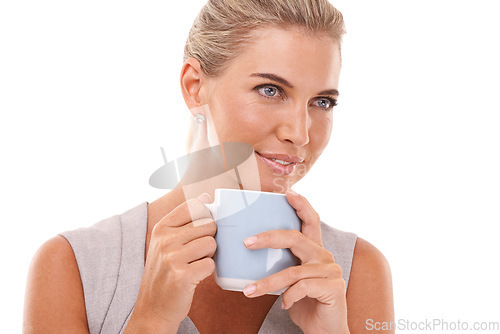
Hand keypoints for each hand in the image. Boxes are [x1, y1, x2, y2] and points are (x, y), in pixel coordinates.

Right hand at [131, 193, 216, 329]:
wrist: (153, 308)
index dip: (205, 215)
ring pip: (211, 243)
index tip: (201, 229)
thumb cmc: (165, 272)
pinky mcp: (182, 276)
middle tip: (196, 253)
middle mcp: (165, 240)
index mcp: (161, 228)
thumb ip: (185, 220)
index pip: (194, 206)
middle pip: (208, 224)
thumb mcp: (166, 242)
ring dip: (209, 255)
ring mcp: (172, 258)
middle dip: (209, 238)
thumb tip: (207, 197)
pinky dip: (207, 271)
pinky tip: (195, 276)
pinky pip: (211, 264)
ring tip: (195, 264)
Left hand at [242, 190, 348, 333]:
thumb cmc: (305, 303)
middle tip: (247, 242)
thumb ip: (282, 264)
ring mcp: (330, 271)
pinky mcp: (332, 288)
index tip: (288, 193)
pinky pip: (302, 288)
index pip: (311, 221)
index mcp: (314, 251)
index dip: (301, 205)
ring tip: (249, 292)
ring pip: (292, 271)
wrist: (325, 331)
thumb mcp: (291, 280)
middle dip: (269, 237)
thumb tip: (250, 253)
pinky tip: (283, 304)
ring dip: (267, 283)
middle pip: (295, 238)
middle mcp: (324, 256)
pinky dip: (288, 296)